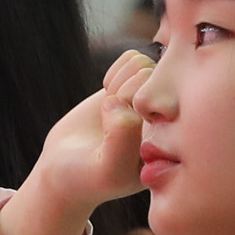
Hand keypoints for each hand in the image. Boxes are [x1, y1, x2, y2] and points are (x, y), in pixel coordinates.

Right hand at [0, 52, 149, 234]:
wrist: (63, 169)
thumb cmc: (89, 176)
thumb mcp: (108, 169)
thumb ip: (122, 137)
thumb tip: (118, 101)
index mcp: (172, 140)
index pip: (166, 102)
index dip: (136, 108)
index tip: (119, 133)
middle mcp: (163, 118)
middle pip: (154, 78)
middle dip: (127, 92)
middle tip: (110, 115)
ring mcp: (146, 100)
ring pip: (143, 65)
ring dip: (121, 81)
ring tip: (109, 105)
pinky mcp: (128, 87)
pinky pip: (131, 59)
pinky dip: (115, 71)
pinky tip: (108, 93)